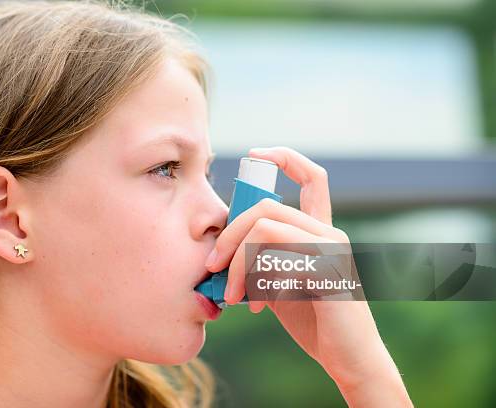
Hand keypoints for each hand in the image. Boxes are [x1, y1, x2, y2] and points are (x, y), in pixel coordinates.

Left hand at [205, 146, 412, 406]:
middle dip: (229, 233)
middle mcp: (328, 233)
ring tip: (232, 295)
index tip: (255, 153)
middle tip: (213, 264)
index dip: (285, 157)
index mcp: (318, 230)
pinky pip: (276, 256)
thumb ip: (259, 260)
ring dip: (237, 262)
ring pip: (265, 228)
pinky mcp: (327, 269)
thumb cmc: (312, 320)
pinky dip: (255, 280)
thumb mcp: (278, 283)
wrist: (347, 358)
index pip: (312, 177)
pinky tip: (257, 306)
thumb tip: (220, 250)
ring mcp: (331, 249)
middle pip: (266, 207)